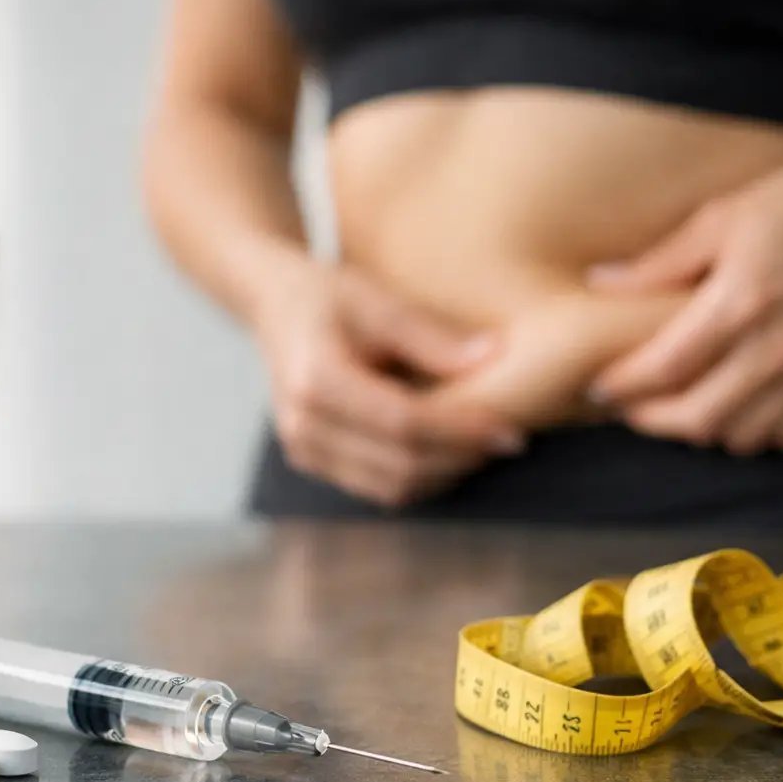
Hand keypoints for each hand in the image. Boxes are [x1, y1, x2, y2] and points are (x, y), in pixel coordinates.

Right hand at [253, 263, 523, 505]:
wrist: (273, 305)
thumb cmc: (326, 294)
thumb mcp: (376, 298)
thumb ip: (430, 334)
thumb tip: (492, 357)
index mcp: (316, 380)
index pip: (402, 422)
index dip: (460, 430)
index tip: (509, 427)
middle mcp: (303, 425)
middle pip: (398, 464)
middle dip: (460, 458)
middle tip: (509, 440)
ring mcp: (303, 449)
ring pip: (389, 487)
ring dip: (443, 474)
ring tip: (482, 445)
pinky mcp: (311, 461)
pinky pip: (375, 487)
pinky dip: (418, 476)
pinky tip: (447, 450)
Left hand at [588, 138, 782, 454]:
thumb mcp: (722, 217)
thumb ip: (660, 262)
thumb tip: (601, 282)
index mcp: (742, 300)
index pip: (665, 367)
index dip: (624, 386)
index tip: (600, 388)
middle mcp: (781, 344)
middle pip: (699, 417)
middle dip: (652, 421)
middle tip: (630, 409)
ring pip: (742, 435)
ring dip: (702, 428)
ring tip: (679, 406)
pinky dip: (755, 431)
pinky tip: (737, 405)